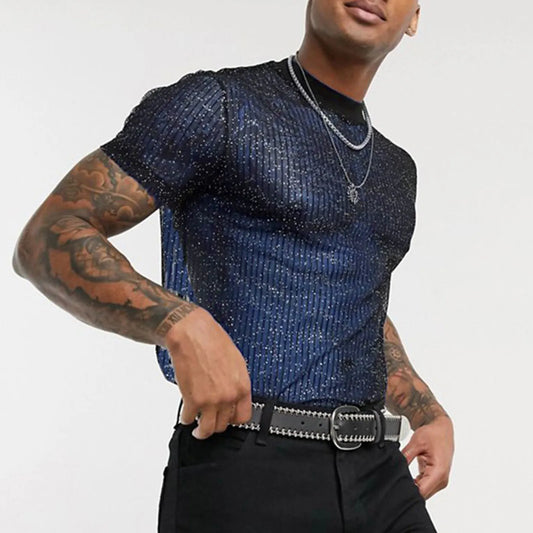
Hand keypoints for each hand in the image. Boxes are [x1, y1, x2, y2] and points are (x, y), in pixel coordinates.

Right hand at [164, 306, 252, 438]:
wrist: (192, 334)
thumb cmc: (213, 341)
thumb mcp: (236, 361)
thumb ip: (236, 382)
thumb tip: (233, 396)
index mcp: (242, 386)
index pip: (243, 417)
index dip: (233, 420)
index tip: (227, 419)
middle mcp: (229, 396)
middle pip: (224, 425)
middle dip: (216, 424)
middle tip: (209, 421)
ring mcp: (211, 401)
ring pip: (207, 429)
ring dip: (201, 431)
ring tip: (197, 429)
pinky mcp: (192, 400)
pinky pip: (189, 418)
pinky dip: (186, 418)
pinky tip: (186, 415)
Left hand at [400, 413, 453, 499]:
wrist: (442, 429)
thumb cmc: (433, 434)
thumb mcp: (416, 443)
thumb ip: (405, 457)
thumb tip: (394, 467)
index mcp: (439, 472)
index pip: (421, 492)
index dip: (408, 491)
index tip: (396, 485)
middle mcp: (441, 479)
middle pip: (422, 494)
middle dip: (409, 488)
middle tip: (396, 478)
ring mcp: (440, 480)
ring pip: (423, 491)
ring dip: (412, 485)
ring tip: (403, 473)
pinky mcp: (437, 478)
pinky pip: (424, 485)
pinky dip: (416, 482)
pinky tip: (408, 474)